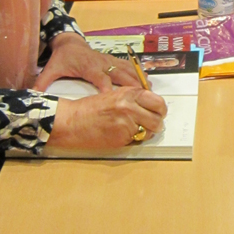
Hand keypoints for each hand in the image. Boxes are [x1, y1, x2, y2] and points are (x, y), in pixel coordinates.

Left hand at [34, 33, 138, 91]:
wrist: (69, 42)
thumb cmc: (62, 57)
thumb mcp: (51, 69)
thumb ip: (43, 82)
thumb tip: (32, 95)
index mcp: (88, 67)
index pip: (100, 78)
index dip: (107, 87)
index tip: (115, 97)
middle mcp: (101, 62)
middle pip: (119, 73)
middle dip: (131, 83)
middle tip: (142, 95)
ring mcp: (108, 60)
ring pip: (127, 68)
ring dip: (138, 78)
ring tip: (150, 88)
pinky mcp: (112, 60)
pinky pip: (128, 66)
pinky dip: (138, 72)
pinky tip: (148, 80)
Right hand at [49, 87, 166, 148]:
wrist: (73, 121)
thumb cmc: (90, 108)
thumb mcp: (114, 95)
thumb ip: (133, 99)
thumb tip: (150, 105)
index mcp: (129, 94)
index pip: (157, 101)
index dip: (160, 109)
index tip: (158, 112)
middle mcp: (130, 107)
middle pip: (158, 118)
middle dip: (157, 122)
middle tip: (151, 124)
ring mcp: (126, 123)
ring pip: (150, 131)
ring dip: (147, 132)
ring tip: (135, 130)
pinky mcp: (122, 138)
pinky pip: (137, 140)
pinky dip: (133, 139)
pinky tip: (122, 134)